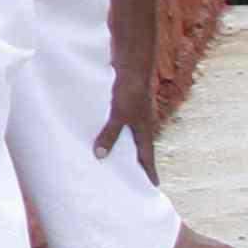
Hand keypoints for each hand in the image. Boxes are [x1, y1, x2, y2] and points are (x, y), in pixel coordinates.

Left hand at [93, 51, 159, 178]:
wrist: (131, 61)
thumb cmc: (130, 89)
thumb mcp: (119, 115)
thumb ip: (110, 135)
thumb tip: (100, 157)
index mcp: (144, 129)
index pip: (147, 156)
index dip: (149, 171)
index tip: (153, 186)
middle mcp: (139, 122)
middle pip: (136, 146)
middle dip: (132, 161)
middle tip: (127, 178)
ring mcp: (130, 111)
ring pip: (124, 133)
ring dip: (117, 143)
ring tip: (105, 156)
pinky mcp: (119, 100)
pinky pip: (113, 119)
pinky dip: (107, 127)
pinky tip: (94, 129)